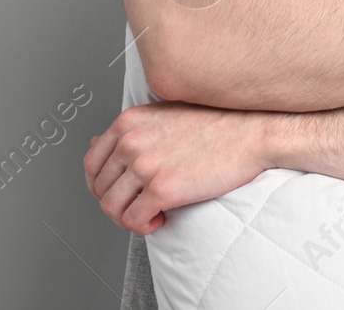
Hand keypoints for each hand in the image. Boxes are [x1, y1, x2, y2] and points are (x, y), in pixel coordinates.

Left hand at [83, 101, 270, 234]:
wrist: (252, 132)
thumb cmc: (216, 124)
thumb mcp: (163, 116)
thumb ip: (130, 131)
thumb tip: (95, 144)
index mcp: (129, 121)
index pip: (91, 162)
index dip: (101, 185)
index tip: (117, 193)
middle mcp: (131, 141)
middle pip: (99, 188)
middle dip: (116, 204)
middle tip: (139, 206)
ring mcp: (145, 165)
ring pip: (111, 208)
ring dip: (127, 219)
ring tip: (149, 215)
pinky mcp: (163, 189)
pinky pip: (133, 221)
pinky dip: (143, 227)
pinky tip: (160, 219)